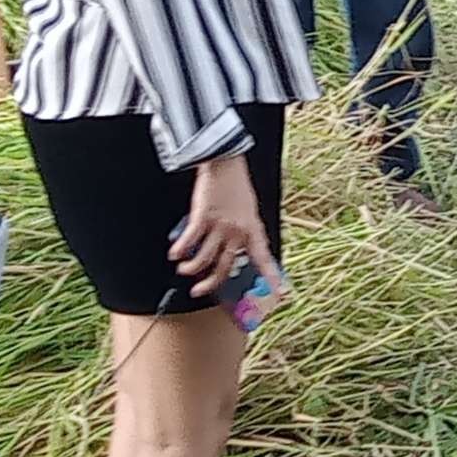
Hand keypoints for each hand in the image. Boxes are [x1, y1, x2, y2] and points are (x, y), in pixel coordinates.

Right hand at [171, 152, 282, 297]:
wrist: (225, 163)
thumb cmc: (236, 186)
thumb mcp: (248, 211)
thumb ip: (243, 231)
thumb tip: (232, 250)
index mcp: (253, 230)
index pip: (264, 259)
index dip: (272, 278)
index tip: (281, 294)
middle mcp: (238, 231)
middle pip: (225, 266)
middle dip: (211, 282)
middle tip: (200, 290)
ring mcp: (220, 225)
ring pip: (205, 258)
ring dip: (192, 267)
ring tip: (184, 269)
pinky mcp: (203, 217)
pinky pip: (190, 240)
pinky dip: (180, 249)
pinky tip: (174, 254)